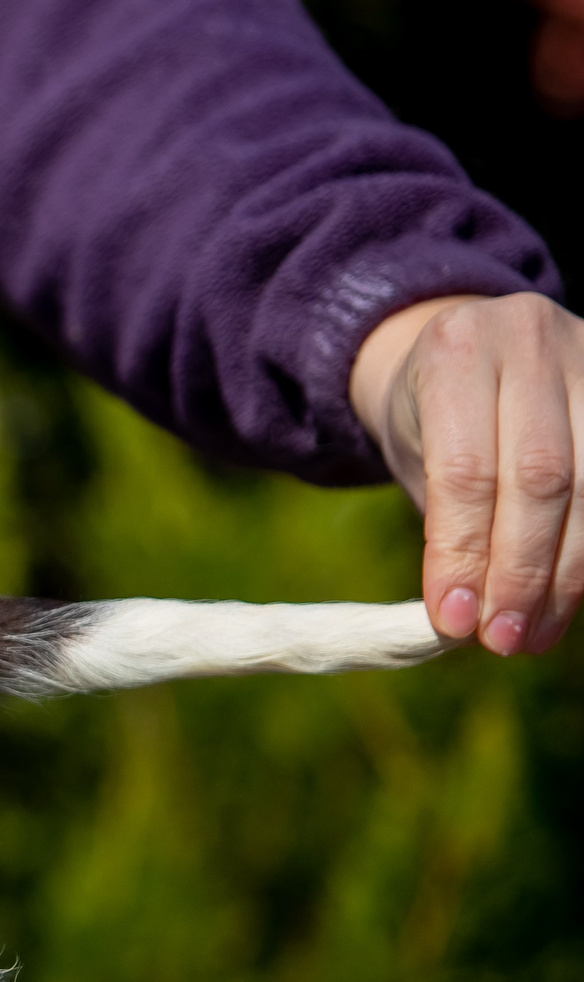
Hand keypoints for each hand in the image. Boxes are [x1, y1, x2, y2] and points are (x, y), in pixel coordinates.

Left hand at [351, 291, 583, 654]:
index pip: (465, 470)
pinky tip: (575, 591)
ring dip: (570, 572)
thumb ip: (442, 520)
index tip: (453, 621)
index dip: (463, 552)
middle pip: (541, 478)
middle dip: (523, 571)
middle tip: (503, 638)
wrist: (473, 344)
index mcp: (456, 352)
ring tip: (537, 630)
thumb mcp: (414, 450)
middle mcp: (530, 342)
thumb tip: (463, 617)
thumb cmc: (435, 414)